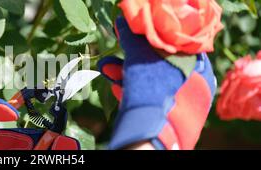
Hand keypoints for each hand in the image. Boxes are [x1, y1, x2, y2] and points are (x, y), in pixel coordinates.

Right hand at [98, 17, 216, 149]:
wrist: (149, 135)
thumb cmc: (153, 92)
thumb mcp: (141, 60)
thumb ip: (133, 41)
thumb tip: (123, 25)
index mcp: (200, 75)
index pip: (181, 51)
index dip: (159, 42)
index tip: (140, 38)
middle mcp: (194, 92)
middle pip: (162, 68)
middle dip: (134, 60)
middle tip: (120, 52)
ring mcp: (180, 109)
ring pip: (152, 86)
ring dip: (127, 76)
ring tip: (108, 68)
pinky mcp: (165, 121)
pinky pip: (148, 101)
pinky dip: (131, 92)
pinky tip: (114, 86)